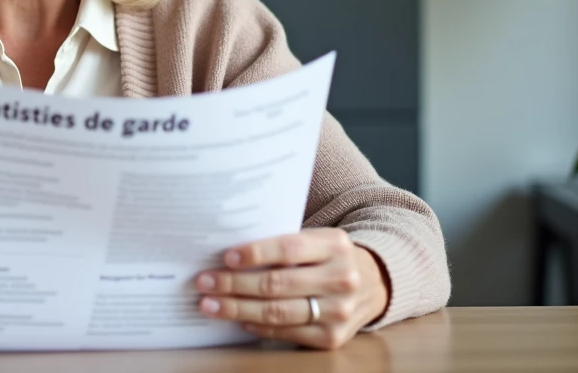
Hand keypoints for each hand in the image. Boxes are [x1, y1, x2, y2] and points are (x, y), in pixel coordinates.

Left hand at [195, 228, 389, 349]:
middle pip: (278, 284)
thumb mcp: (317, 239)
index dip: (255, 253)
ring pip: (278, 312)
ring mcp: (340, 311)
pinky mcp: (334, 337)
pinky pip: (287, 333)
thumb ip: (283, 243)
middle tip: (204, 282)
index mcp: (335, 245)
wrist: (374, 283)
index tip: (226, 257)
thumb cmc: (328, 256)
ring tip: (210, 304)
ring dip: (238, 309)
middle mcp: (342, 278)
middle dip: (234, 284)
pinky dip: (258, 327)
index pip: (289, 249)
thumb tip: (229, 254)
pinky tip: (239, 319)